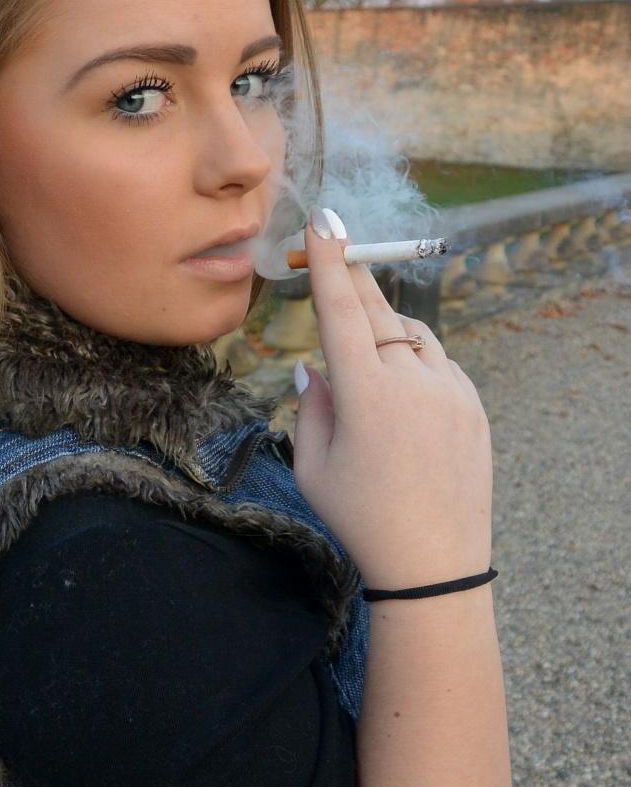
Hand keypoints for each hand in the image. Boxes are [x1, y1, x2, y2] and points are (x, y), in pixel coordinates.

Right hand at [292, 208, 492, 589]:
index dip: (331, 262)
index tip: (323, 221)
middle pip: (379, 310)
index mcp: (366, 394)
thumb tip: (315, 367)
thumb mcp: (313, 467)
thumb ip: (311, 406)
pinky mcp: (474, 406)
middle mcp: (412, 381)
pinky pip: (440, 365)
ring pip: (414, 335)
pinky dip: (417, 364)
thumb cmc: (360, 519)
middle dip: (356, 278)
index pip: (342, 310)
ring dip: (386, 331)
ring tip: (366, 364)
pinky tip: (402, 400)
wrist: (434, 564)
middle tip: (340, 250)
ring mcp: (451, 391)